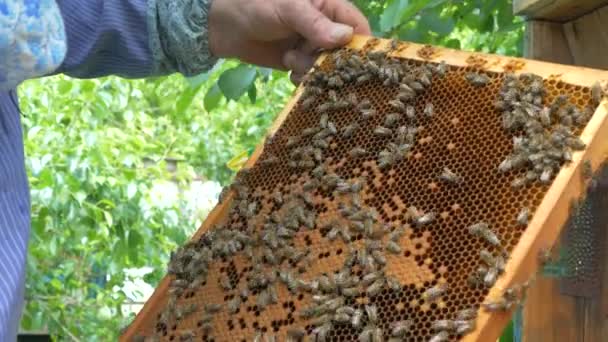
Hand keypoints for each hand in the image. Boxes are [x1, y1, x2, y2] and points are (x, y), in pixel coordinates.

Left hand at [208, 0, 370, 82]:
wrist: (223, 26)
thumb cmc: (256, 5)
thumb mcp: (287, 8)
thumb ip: (315, 23)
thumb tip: (346, 38)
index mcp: (329, 6)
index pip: (357, 26)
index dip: (361, 45)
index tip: (355, 61)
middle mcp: (324, 28)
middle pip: (344, 52)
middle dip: (332, 62)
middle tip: (314, 61)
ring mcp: (312, 47)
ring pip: (327, 68)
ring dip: (312, 69)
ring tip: (290, 59)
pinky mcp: (298, 63)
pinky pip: (311, 77)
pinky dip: (303, 79)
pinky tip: (289, 71)